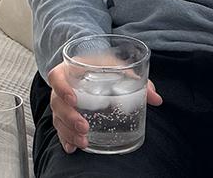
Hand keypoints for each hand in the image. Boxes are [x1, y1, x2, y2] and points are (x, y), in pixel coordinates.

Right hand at [44, 59, 162, 153]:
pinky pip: (60, 129)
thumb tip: (156, 99)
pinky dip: (66, 139)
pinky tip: (73, 148)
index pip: (56, 77)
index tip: (73, 99)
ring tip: (84, 142)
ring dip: (69, 131)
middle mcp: (63, 87)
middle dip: (69, 117)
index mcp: (71, 70)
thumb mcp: (118, 67)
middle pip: (57, 103)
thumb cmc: (104, 66)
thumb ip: (136, 80)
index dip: (62, 88)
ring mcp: (62, 103)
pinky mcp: (65, 115)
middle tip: (84, 127)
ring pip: (58, 118)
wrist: (95, 67)